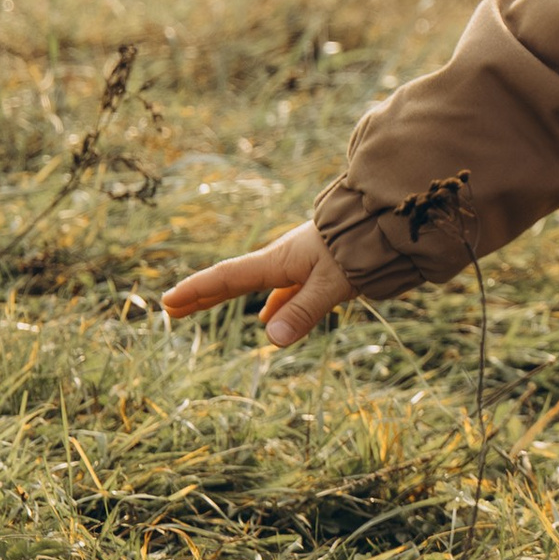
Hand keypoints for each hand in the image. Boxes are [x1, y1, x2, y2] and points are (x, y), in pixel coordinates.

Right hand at [162, 219, 353, 349]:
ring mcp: (301, 264)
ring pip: (258, 286)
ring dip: (230, 298)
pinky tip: (272, 317)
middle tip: (172, 308)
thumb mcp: (332, 281)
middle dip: (202, 295)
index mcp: (278, 260)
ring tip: (206, 308)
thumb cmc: (360, 246)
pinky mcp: (319, 269)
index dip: (197, 291)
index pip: (227, 278)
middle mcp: (284, 260)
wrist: (390, 221)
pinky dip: (272, 303)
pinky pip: (285, 289)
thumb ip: (304, 310)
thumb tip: (272, 338)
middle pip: (234, 281)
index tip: (168, 302)